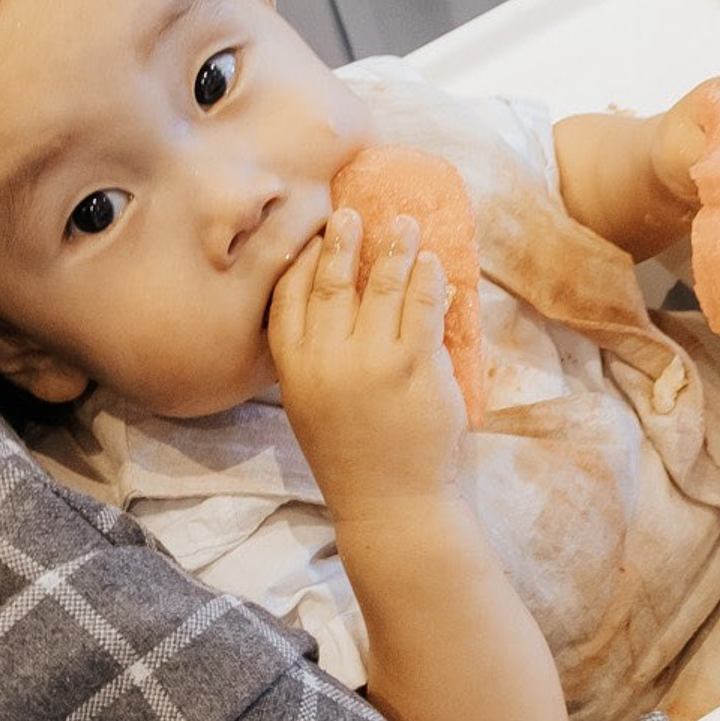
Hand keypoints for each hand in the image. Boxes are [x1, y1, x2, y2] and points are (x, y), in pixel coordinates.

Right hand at [267, 207, 465, 521]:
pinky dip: (429, 278)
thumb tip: (342, 303)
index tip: (312, 233)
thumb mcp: (314, 407)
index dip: (299, 259)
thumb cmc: (356, 460)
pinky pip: (422, 305)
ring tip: (404, 225)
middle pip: (330, 280)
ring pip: (380, 283)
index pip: (286, 297)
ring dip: (394, 247)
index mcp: (293, 370)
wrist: (395, 508)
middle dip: (342, 240)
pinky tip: (433, 264)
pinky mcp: (415, 365)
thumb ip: (317, 360)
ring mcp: (371, 360)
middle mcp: (325, 359)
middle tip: (351, 212)